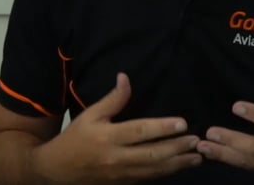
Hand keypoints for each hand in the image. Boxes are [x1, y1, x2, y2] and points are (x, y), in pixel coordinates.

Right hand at [33, 72, 201, 184]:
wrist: (57, 171)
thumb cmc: (75, 139)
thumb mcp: (90, 115)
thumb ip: (112, 100)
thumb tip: (125, 78)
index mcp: (107, 137)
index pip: (139, 131)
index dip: (162, 127)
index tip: (182, 123)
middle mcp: (116, 157)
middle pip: (151, 154)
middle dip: (176, 148)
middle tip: (196, 141)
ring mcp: (120, 175)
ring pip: (153, 170)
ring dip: (177, 164)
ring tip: (196, 156)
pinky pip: (148, 179)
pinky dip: (166, 173)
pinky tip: (180, 166)